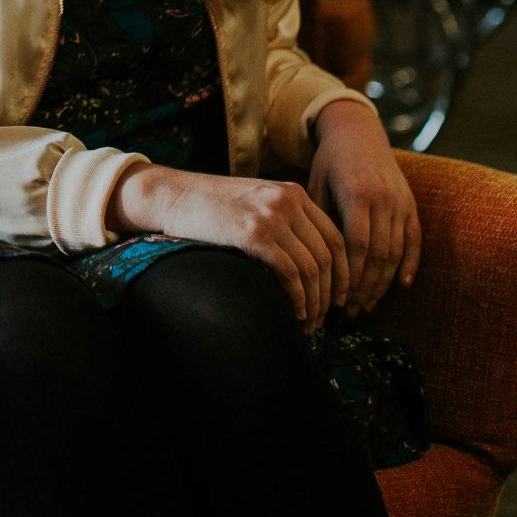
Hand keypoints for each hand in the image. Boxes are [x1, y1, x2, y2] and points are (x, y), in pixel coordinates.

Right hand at [110, 163, 348, 333]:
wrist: (172, 195)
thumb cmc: (210, 207)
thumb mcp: (255, 204)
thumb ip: (284, 223)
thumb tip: (308, 268)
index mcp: (294, 194)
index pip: (335, 237)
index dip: (344, 273)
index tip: (340, 298)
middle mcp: (288, 201)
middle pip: (329, 255)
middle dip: (331, 293)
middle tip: (325, 318)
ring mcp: (271, 216)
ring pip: (312, 268)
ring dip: (314, 302)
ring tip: (308, 323)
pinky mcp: (253, 233)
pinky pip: (289, 272)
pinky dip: (297, 298)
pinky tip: (293, 313)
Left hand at [308, 99, 420, 315]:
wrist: (359, 132)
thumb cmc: (329, 162)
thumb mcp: (316, 185)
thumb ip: (319, 221)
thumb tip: (310, 264)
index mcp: (357, 194)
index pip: (357, 245)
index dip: (348, 276)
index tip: (337, 298)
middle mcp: (384, 199)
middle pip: (379, 254)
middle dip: (365, 287)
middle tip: (352, 311)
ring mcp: (401, 202)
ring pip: (397, 251)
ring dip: (383, 282)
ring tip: (368, 305)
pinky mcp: (411, 204)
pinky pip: (415, 240)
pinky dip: (411, 264)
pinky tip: (401, 286)